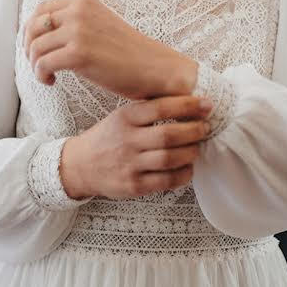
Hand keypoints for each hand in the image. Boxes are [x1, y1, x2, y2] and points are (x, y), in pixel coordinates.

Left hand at [23, 0, 197, 99]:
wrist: (153, 67)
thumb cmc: (126, 52)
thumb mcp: (99, 24)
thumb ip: (74, 21)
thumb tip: (39, 32)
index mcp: (84, 1)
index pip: (41, 9)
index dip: (32, 29)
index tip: (35, 46)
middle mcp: (79, 10)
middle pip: (33, 26)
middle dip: (29, 47)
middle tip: (37, 64)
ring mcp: (78, 30)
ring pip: (35, 47)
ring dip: (35, 65)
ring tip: (47, 75)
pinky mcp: (78, 54)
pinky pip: (43, 64)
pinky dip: (41, 75)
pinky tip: (52, 81)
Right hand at [59, 94, 213, 199]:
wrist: (80, 165)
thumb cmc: (108, 136)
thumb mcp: (121, 115)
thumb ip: (149, 109)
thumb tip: (188, 100)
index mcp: (125, 117)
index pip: (160, 108)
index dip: (187, 105)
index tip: (206, 104)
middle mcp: (127, 140)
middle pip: (168, 135)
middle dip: (194, 130)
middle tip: (205, 128)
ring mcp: (129, 165)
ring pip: (169, 159)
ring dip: (191, 152)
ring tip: (197, 146)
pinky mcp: (133, 186)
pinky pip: (165, 181)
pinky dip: (183, 174)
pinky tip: (188, 167)